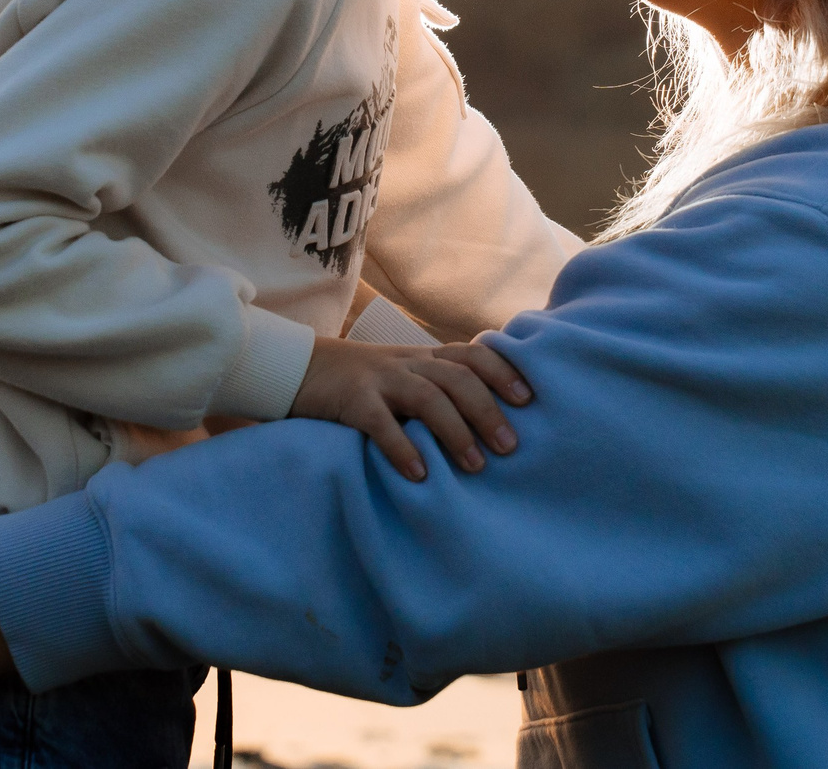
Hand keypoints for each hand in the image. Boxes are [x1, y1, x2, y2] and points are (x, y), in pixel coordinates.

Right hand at [288, 336, 531, 480]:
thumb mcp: (403, 375)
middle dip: (487, 411)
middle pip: (457, 377)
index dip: (503, 371)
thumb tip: (487, 423)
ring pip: (427, 396)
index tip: (529, 399)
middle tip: (510, 447)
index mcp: (424, 357)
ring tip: (474, 466)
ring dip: (455, 431)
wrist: (298, 369)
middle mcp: (407, 362)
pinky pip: (380, 422)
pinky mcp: (351, 400)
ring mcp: (379, 378)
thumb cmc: (361, 382)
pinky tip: (419, 475)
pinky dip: (402, 448)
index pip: (472, 353)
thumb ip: (437, 388)